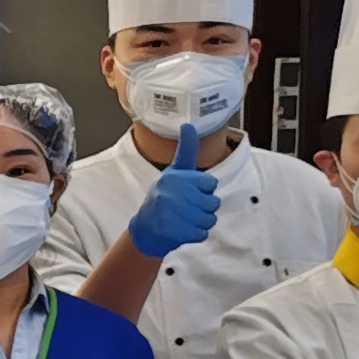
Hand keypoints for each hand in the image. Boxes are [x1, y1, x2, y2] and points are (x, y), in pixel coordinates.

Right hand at [128, 124, 221, 257]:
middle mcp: (172, 193)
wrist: (146, 229)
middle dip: (204, 207)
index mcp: (174, 177)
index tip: (190, 190)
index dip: (204, 189)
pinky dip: (196, 234)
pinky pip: (202, 233)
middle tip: (188, 208)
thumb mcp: (174, 171)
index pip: (210, 183)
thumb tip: (189, 124)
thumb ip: (186, 150)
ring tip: (186, 219)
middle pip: (213, 202)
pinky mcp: (175, 232)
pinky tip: (183, 230)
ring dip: (201, 222)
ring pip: (210, 219)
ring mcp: (173, 213)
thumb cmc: (165, 196)